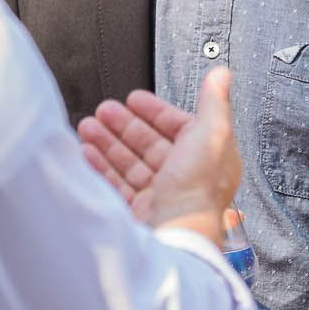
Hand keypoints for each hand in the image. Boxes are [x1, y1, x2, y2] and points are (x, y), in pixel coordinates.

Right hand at [77, 69, 239, 233]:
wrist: (176, 234)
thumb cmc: (197, 190)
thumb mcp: (212, 134)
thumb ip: (214, 102)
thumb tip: (221, 75)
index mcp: (206, 158)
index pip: (178, 127)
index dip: (155, 111)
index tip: (135, 99)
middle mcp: (184, 178)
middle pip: (149, 145)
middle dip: (124, 125)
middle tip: (104, 111)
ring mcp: (161, 196)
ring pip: (130, 164)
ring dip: (108, 142)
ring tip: (89, 126)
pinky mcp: (140, 213)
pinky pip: (117, 185)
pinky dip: (101, 168)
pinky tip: (88, 153)